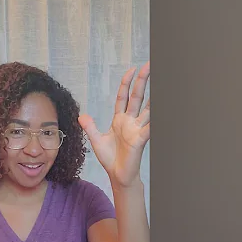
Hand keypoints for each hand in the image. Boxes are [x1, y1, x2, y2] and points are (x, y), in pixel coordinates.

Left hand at [78, 62, 149, 187]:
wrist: (118, 176)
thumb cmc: (110, 159)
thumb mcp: (96, 140)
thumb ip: (90, 127)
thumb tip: (81, 116)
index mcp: (119, 120)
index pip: (123, 97)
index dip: (126, 83)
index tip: (131, 70)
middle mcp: (130, 122)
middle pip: (137, 97)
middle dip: (142, 81)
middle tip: (148, 66)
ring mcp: (137, 129)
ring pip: (147, 108)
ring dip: (153, 95)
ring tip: (160, 81)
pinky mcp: (140, 140)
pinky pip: (148, 127)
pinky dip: (153, 120)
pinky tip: (158, 109)